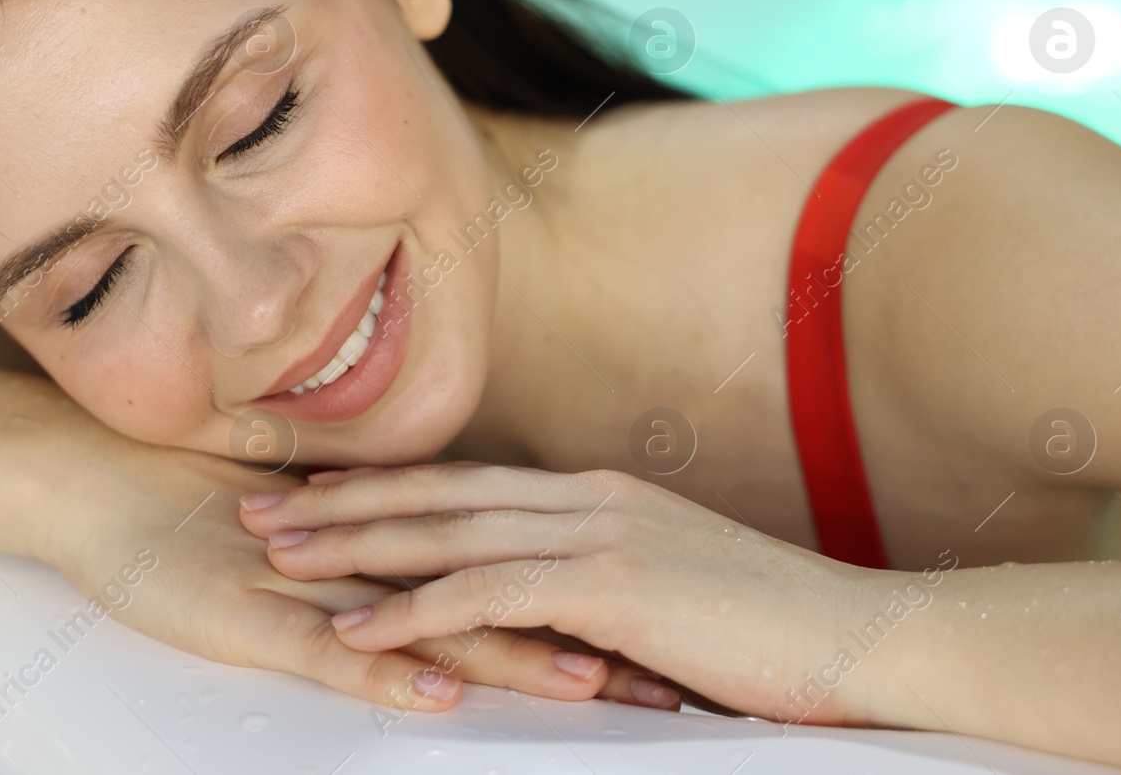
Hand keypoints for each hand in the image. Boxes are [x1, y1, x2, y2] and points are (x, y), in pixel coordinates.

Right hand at [43, 444, 650, 711]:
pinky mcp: (257, 615)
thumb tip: (444, 588)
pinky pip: (331, 648)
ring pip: (434, 622)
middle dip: (585, 635)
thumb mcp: (305, 551)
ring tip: (590, 678)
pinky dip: (387, 669)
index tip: (659, 625)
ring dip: (515, 650)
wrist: (95, 481)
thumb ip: (375, 567)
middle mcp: (371, 557)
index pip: (507, 570)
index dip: (585, 598)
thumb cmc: (193, 517)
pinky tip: (437, 689)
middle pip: (498, 597)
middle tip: (667, 666)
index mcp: (392, 541)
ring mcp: (318, 584)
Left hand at [239, 462, 876, 723]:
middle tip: (264, 504)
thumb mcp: (672, 588)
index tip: (321, 490)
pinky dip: (414, 608)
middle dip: (345, 499)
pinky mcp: (611, 585)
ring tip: (280, 555)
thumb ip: (602, 581)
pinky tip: (360, 627)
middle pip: (440, 493)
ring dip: (356, 544)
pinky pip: (487, 593)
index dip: (389, 486)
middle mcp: (586, 498)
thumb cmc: (769, 626)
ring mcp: (598, 534)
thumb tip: (547, 609)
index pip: (469, 483)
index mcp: (597, 494)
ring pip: (448, 532)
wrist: (856, 637)